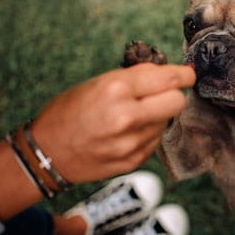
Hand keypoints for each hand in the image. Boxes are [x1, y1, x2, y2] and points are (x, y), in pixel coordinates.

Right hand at [31, 63, 195, 183]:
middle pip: (176, 102)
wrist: (46, 154)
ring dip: (156, 116)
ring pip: (165, 122)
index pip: (168, 79)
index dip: (184, 75)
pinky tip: (125, 133)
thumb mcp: (97, 83)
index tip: (188, 75)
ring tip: (130, 117)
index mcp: (115, 90)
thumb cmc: (68, 112)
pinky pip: (154, 141)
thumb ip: (135, 78)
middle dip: (172, 96)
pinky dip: (146, 134)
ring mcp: (130, 143)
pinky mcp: (132, 162)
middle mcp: (126, 117)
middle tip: (160, 94)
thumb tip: (169, 73)